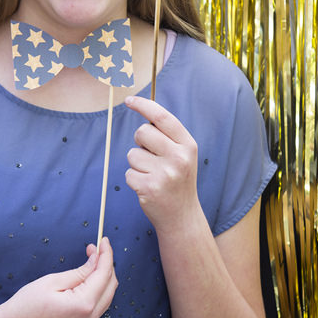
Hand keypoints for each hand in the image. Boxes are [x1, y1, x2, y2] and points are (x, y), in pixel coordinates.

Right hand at [0, 238, 116, 317]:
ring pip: (107, 295)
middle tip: (95, 248)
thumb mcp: (52, 282)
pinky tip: (89, 276)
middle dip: (106, 264)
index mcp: (84, 305)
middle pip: (110, 285)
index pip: (104, 274)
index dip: (106, 255)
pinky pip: (99, 303)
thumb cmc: (26, 306)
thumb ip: (80, 272)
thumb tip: (96, 260)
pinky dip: (98, 288)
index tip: (104, 240)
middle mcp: (90, 317)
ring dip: (103, 276)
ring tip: (92, 259)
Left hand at [124, 96, 201, 236]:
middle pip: (142, 132)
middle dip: (141, 142)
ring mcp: (165, 173)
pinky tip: (148, 188)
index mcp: (188, 145)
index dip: (144, 106)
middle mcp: (179, 158)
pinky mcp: (149, 187)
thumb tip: (145, 112)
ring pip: (132, 154)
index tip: (129, 100)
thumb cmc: (178, 181)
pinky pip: (128, 173)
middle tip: (152, 158)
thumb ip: (168, 136)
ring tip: (153, 176)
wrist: (182, 216)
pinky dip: (134, 180)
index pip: (162, 117)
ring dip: (137, 165)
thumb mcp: (182, 156)